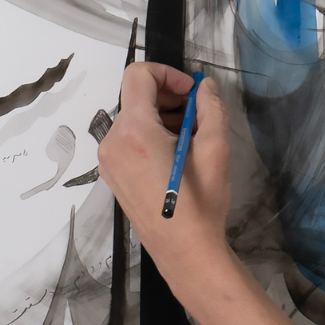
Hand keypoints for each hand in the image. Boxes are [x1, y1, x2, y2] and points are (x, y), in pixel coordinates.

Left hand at [97, 63, 234, 282]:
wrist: (184, 250)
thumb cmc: (200, 203)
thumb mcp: (215, 150)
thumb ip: (211, 109)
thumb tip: (204, 87)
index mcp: (135, 132)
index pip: (138, 75)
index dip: (168, 74)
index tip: (192, 93)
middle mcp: (113, 142)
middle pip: (136, 97)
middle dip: (169, 97)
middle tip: (199, 116)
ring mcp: (108, 160)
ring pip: (133, 118)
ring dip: (162, 117)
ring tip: (190, 140)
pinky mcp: (112, 174)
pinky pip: (128, 138)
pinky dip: (151, 134)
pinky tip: (175, 155)